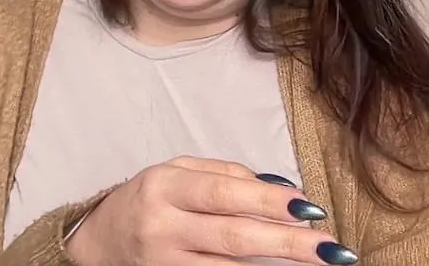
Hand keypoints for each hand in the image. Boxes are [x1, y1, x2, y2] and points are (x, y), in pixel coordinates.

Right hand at [64, 156, 357, 264]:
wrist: (99, 243)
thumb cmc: (151, 200)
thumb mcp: (178, 172)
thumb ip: (226, 175)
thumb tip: (283, 189)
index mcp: (166, 186)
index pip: (224, 192)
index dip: (268, 201)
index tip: (309, 208)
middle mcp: (162, 226)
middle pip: (233, 237)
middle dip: (287, 243)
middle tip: (329, 248)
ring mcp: (164, 264)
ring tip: (317, 264)